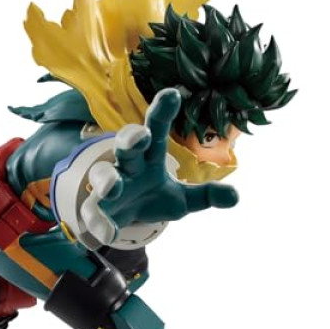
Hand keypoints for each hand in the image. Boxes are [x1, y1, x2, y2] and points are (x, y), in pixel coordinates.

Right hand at [80, 88, 238, 245]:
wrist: (118, 219)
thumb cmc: (150, 198)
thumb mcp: (180, 199)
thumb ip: (205, 196)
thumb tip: (235, 196)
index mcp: (149, 156)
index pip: (155, 130)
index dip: (162, 112)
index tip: (172, 94)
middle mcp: (128, 166)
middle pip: (126, 146)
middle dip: (131, 139)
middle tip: (140, 137)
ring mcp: (109, 187)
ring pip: (103, 175)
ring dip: (107, 180)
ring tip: (114, 188)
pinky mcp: (96, 210)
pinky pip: (94, 214)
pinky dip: (99, 224)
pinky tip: (108, 234)